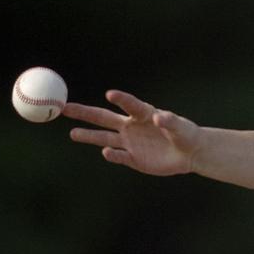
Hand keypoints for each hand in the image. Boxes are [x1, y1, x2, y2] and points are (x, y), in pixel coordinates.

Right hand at [64, 90, 200, 176]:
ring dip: (89, 136)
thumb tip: (158, 118)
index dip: (121, 99)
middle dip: (83, 113)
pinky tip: (106, 152)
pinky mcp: (134, 159)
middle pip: (103, 117)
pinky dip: (113, 155)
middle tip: (64, 107)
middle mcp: (131, 126)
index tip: (110, 95)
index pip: (129, 104)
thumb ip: (170, 121)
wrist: (189, 153)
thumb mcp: (181, 127)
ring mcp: (130, 143)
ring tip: (72, 133)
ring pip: (105, 138)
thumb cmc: (186, 134)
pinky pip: (120, 157)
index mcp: (143, 113)